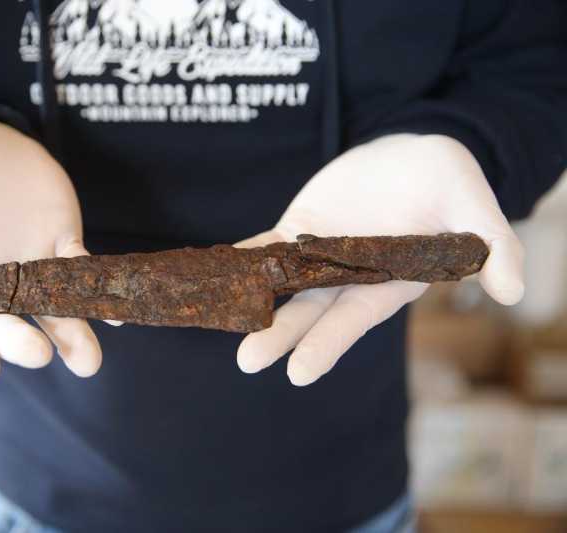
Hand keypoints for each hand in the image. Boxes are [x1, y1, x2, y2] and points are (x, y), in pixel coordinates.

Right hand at [0, 109, 108, 383]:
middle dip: (21, 341)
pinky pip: (81, 269)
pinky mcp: (57, 241)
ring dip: (72, 333)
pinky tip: (119, 309)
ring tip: (89, 361)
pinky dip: (97, 287)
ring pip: (49, 308)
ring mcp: (25, 263)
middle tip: (40, 354)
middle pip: (3, 321)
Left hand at [236, 134, 523, 385]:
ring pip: (281, 284)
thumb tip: (515, 292)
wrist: (409, 155)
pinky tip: (214, 273)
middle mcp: (349, 277)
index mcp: (389, 281)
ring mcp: (319, 254)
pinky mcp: (298, 229)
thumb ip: (492, 246)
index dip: (328, 344)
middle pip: (310, 311)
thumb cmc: (447, 181)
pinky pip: (265, 246)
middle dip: (280, 335)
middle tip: (247, 361)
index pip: (354, 319)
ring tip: (219, 321)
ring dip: (251, 302)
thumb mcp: (474, 205)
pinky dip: (241, 260)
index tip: (299, 373)